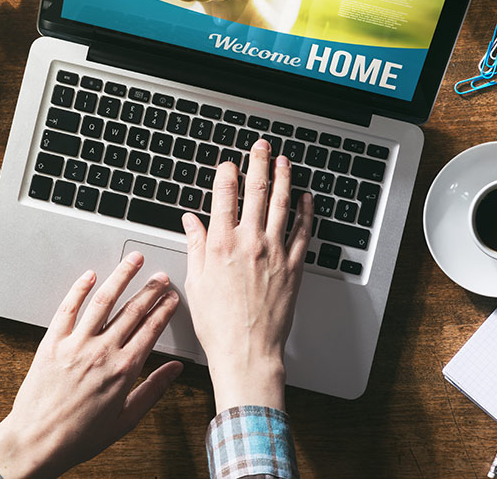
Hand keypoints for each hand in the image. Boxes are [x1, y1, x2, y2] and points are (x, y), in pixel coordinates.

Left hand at [0, 254, 183, 478]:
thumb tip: (175, 370)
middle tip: (160, 276)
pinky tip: (90, 275)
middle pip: (133, 310)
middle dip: (150, 289)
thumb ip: (153, 390)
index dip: (164, 310)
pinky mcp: (52, 342)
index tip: (172, 298)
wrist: (36, 442)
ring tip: (133, 261)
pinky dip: (80, 288)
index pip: (151, 329)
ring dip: (121, 276)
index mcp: (124, 370)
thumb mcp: (126, 419)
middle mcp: (102, 351)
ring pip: (103, 300)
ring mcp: (76, 344)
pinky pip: (68, 308)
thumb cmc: (79, 436)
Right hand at [181, 140, 312, 411]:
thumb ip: (195, 246)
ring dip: (284, 179)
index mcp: (221, 244)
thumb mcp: (196, 282)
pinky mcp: (294, 266)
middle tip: (261, 147)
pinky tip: (307, 198)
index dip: (226, 174)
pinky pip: (303, 231)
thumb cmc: (218, 323)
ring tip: (284, 162)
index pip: (224, 196)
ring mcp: (275, 252)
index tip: (228, 164)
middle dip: (258, 164)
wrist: (247, 350)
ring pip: (282, 205)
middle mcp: (250, 242)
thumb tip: (190, 222)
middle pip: (256, 192)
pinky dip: (306, 211)